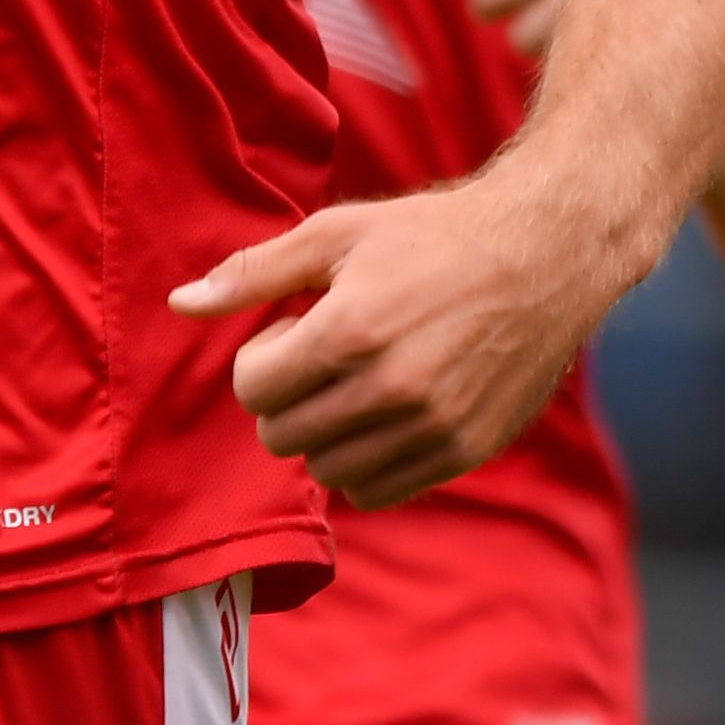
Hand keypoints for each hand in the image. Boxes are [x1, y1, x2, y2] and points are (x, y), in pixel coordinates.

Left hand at [170, 175, 644, 507]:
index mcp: (351, 331)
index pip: (254, 389)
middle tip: (323, 357)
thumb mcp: (337, 234)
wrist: (545, 255)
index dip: (262, 358)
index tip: (290, 333)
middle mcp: (391, 389)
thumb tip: (180, 304)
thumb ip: (254, 273)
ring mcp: (431, 427)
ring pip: (327, 470)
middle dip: (287, 397)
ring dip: (326, 431)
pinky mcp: (463, 452)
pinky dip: (366, 461)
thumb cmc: (431, 237)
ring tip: (358, 381)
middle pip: (282, 436)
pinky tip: (386, 411)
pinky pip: (378, 490)